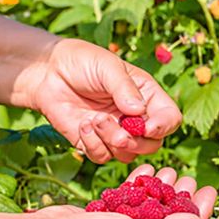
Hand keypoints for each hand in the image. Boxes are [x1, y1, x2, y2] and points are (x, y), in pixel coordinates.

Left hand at [20, 38, 181, 163]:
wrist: (48, 71)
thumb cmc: (82, 61)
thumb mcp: (107, 67)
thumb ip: (124, 88)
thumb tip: (138, 112)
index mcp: (146, 95)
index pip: (169, 118)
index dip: (163, 127)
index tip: (146, 126)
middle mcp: (134, 117)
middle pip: (152, 144)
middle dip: (136, 142)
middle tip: (118, 132)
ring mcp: (114, 132)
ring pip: (127, 154)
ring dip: (111, 141)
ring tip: (93, 119)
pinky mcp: (93, 142)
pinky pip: (102, 156)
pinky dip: (93, 145)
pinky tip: (82, 125)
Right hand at [38, 165, 216, 218]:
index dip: (200, 213)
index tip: (209, 190)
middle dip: (182, 198)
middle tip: (189, 177)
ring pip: (150, 209)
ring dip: (161, 188)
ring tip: (170, 170)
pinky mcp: (108, 218)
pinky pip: (130, 201)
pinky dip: (139, 186)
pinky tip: (146, 170)